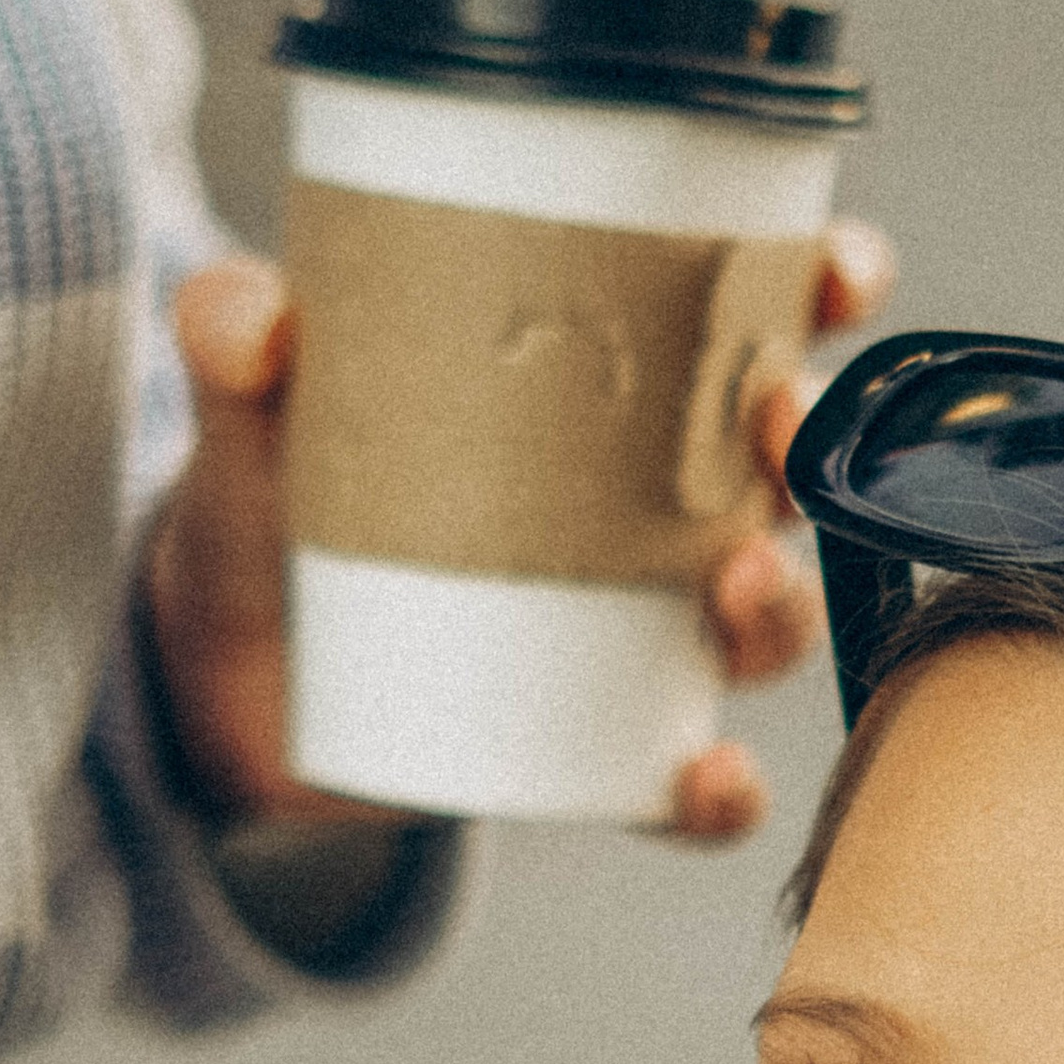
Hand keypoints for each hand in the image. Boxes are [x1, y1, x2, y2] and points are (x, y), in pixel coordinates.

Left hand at [141, 222, 895, 845]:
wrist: (221, 679)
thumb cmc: (272, 504)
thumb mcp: (250, 413)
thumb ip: (234, 341)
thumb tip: (259, 318)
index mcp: (608, 393)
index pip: (746, 320)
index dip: (826, 292)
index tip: (842, 271)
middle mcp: (651, 513)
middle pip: (783, 471)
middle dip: (811, 442)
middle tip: (772, 420)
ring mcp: (636, 638)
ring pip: (764, 621)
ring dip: (781, 601)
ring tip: (733, 582)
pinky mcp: (597, 752)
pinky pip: (689, 785)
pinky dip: (717, 793)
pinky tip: (705, 774)